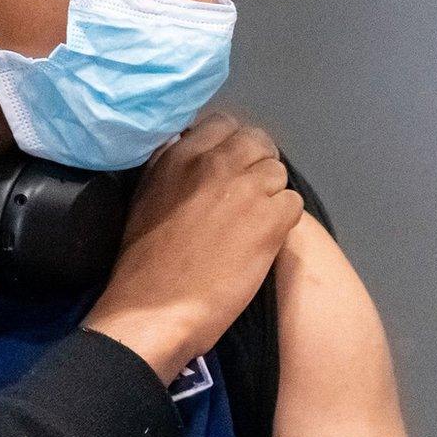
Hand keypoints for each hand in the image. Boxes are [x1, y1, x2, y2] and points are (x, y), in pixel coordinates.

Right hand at [84, 112, 303, 380]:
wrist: (154, 312)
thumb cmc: (144, 263)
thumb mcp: (147, 196)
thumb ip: (171, 165)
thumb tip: (188, 144)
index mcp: (180, 154)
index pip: (223, 124)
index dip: (231, 147)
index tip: (228, 171)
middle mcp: (216, 161)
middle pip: (258, 142)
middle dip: (257, 165)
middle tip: (249, 197)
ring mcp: (247, 187)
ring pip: (278, 173)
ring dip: (270, 196)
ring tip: (254, 224)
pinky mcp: (271, 218)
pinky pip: (293, 204)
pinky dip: (284, 223)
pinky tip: (265, 242)